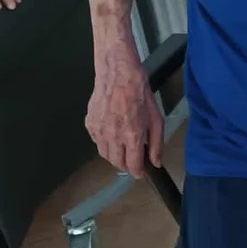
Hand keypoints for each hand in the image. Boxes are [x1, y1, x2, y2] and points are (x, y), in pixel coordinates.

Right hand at [85, 48, 162, 177]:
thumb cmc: (140, 93)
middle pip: (117, 163)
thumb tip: (155, 162)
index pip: (132, 165)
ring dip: (114, 156)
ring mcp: (98, 130)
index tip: (141, 173)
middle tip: (133, 161)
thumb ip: (157, 143)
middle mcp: (113, 136)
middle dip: (126, 166)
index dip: (137, 172)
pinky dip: (104, 143)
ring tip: (123, 149)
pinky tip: (112, 135)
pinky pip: (96, 142)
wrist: (118, 74)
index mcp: (132, 135)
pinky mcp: (89, 123)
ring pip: (104, 155)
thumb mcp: (156, 118)